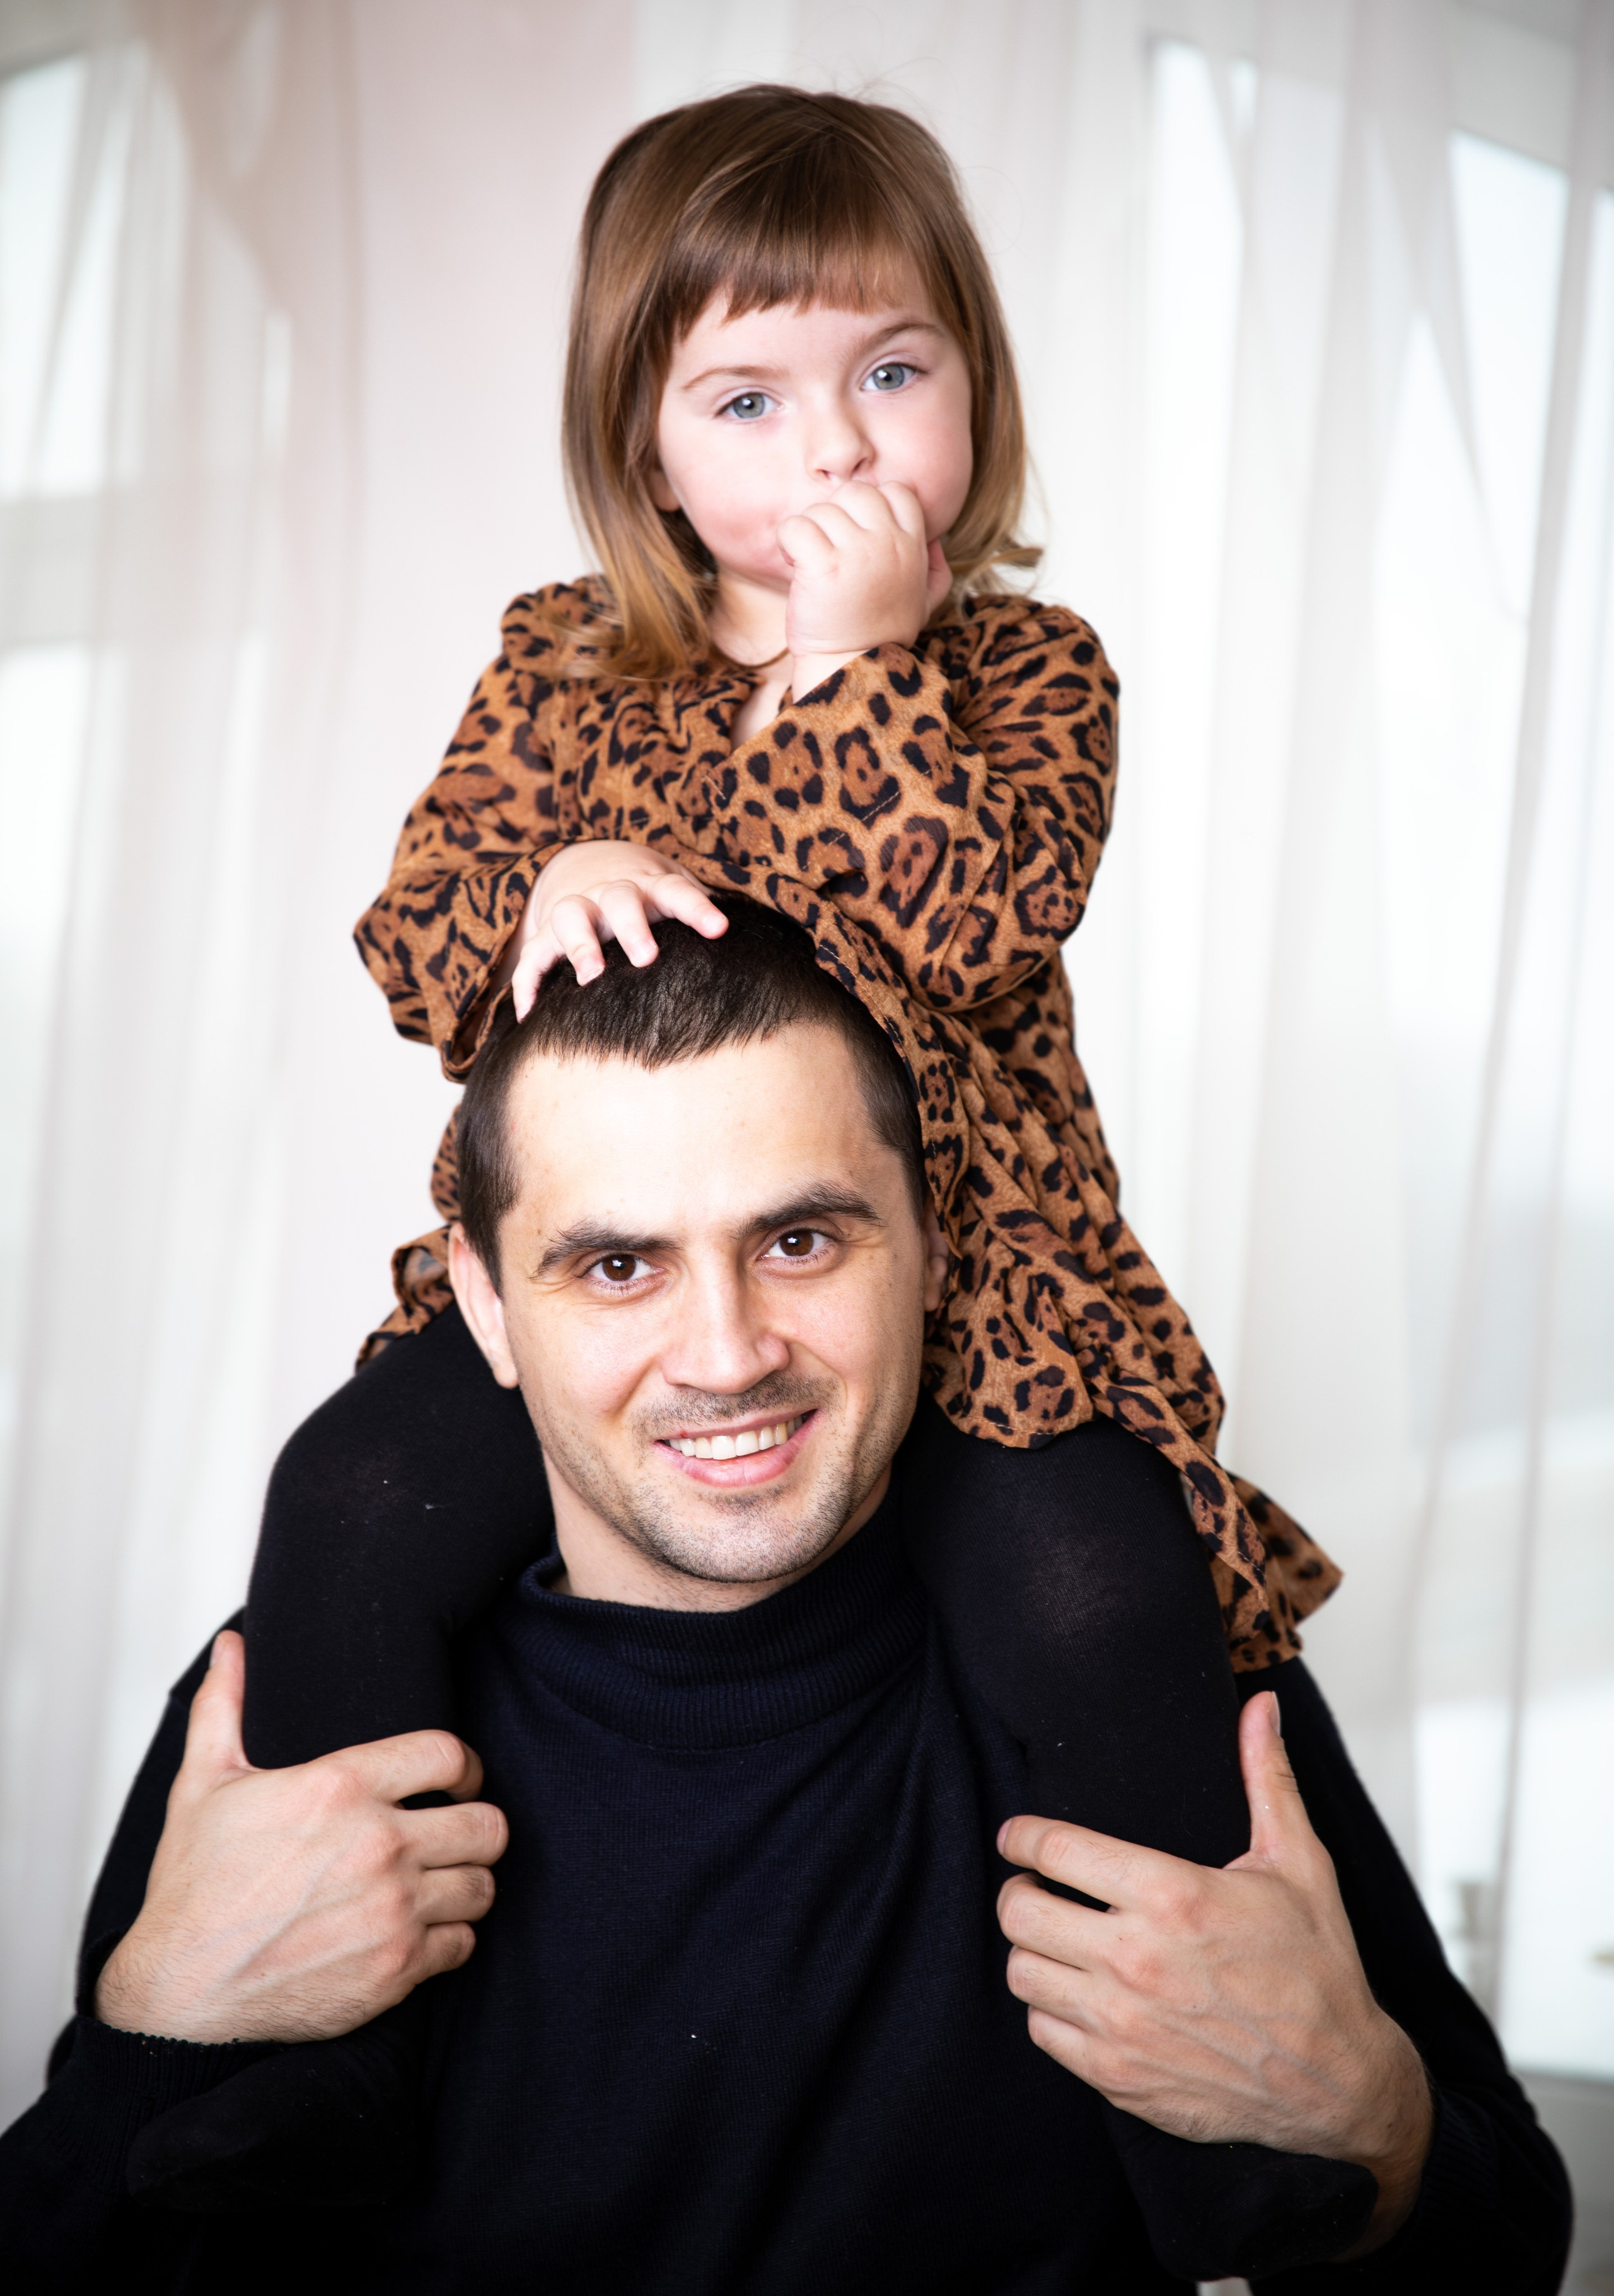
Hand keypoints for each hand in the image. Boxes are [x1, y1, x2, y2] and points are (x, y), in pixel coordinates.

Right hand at [96, 1631, 507, 2045]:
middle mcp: (378, 1845)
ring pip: (483, 1886)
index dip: (464, 1765)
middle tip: (453, 1833)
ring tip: (436, 1883)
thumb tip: (233, 1646)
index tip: (456, 1780)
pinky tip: (415, 1932)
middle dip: (475, 1825)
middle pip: (488, 1823)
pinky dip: (447, 1940)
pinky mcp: (395, 1970)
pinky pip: (463, 1945)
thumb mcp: (203, 1784)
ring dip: (464, 1883)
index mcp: (341, 1788)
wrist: (179, 1995)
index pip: (451, 1754)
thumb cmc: (193, 1889)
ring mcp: (392, 1911)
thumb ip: (227, 1707)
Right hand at [504, 841, 727, 1015]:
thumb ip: (707, 925)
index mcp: (653, 887)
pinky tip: (530, 1015)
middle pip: (621, 899)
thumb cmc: (653, 906)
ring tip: (591, 977)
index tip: (720, 929)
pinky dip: (528, 984)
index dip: (698, 909)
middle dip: (633, 927)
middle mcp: (613, 894)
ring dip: (581, 944)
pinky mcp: (547, 937)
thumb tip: (762, 963)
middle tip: (648, 958)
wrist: (595, 870)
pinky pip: (532, 958)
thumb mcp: (678, 904)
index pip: (678, 891)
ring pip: (571, 915)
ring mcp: (577, 912)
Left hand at [779, 480, 951, 699]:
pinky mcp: (823, 565)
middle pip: (855, 492)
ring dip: (808, 533)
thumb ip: (935, 567)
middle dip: (834, 514)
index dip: (871, 504)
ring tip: (810, 564)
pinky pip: (796, 525)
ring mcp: (857, 552)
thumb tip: (936, 538)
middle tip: (827, 547)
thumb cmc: (881, 636)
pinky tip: (795, 565)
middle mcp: (888, 543)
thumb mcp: (924, 602)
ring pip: (821, 509)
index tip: (856, 534)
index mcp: (913, 546)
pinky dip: (787, 541)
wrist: (851, 671)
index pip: (896, 491)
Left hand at [996, 1693, 1432, 2254]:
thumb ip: (1267, 1777)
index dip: (1023, 1836)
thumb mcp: (1298, 1863)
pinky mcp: (1118, 2078)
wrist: (1339, 2085)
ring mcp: (1122, 2024)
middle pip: (1019, 1911)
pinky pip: (1042, 2030)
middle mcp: (1135, 1960)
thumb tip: (1261, 1705)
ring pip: (1021, 1971)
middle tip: (1037, 1886)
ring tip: (1058, 1939)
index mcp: (1170, 1895)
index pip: (1053, 1849)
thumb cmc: (1318, 1968)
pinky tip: (1080, 1993)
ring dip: (1032, 1950)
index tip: (1018, 1836)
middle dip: (1020, 1890)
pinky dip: (1050, 2009)